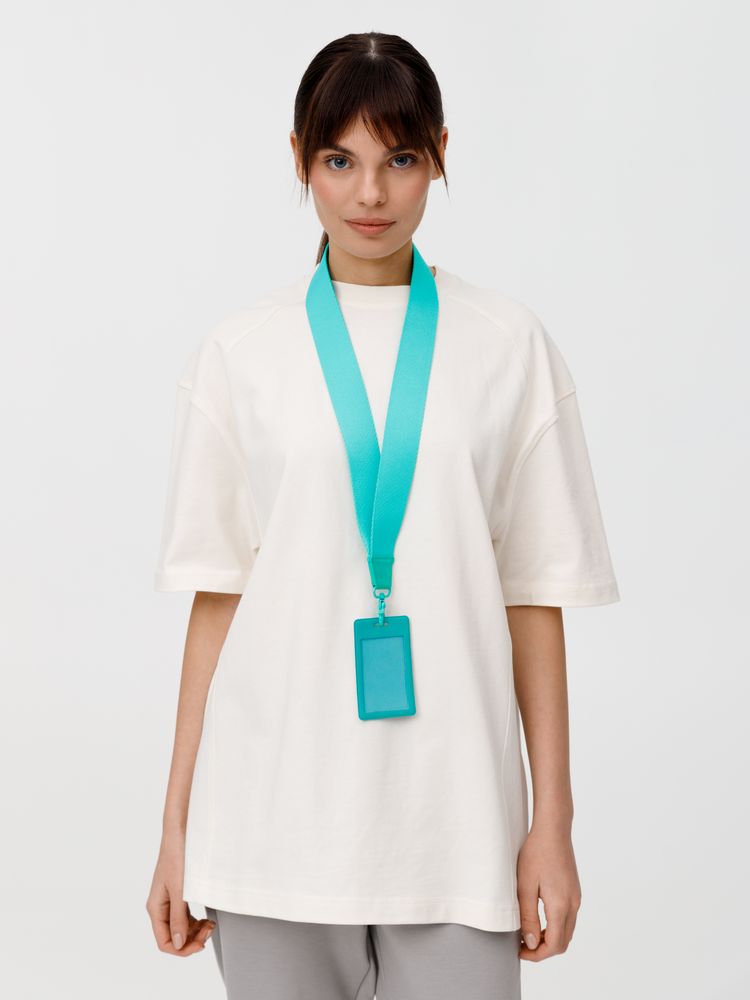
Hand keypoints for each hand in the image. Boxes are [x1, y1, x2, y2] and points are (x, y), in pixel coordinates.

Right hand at [146, 834, 215, 956]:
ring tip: (210, 925)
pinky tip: (206, 919)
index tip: (200, 945)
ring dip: (195, 931)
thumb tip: (177, 944)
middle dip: (191, 939)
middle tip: (209, 931)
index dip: (181, 949)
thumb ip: (178, 918)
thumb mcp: (180, 889)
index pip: (164, 942)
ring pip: (181, 927)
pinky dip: (196, 921)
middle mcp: (161, 906)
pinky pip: (186, 916)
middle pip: (173, 936)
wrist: (182, 830)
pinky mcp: (180, 892)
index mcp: (156, 908)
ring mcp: (170, 900)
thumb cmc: (177, 855)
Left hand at [516, 823, 581, 960]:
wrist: (553, 829)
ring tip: (527, 932)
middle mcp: (573, 905)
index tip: (519, 951)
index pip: (554, 945)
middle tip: (522, 945)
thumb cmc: (536, 853)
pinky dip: (555, 926)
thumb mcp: (525, 886)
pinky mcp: (574, 891)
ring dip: (549, 938)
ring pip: (566, 931)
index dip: (536, 955)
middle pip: (563, 942)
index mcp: (561, 906)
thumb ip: (528, 917)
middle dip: (543, 950)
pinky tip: (538, 918)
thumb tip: (531, 943)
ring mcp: (576, 898)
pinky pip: (568, 918)